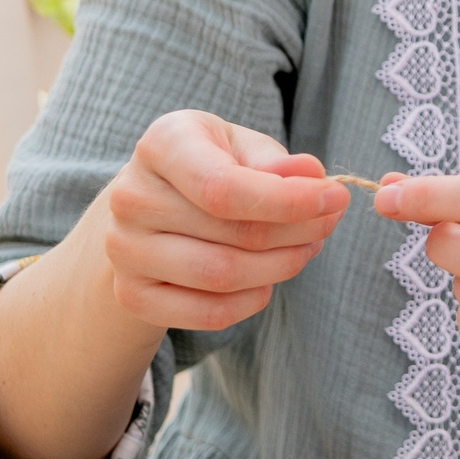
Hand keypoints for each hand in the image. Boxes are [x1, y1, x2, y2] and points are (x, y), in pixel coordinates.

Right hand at [99, 110, 342, 331]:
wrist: (150, 206)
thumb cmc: (209, 167)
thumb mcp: (241, 145)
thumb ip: (276, 161)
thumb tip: (311, 176)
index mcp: (162, 145)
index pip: (225, 188)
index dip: (289, 201)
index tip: (335, 199)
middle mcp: (131, 197)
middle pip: (234, 234)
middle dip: (299, 231)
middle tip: (329, 222)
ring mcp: (124, 250)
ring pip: (223, 276)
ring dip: (282, 266)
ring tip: (307, 247)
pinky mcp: (131, 294)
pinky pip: (208, 313)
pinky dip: (253, 300)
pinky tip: (269, 278)